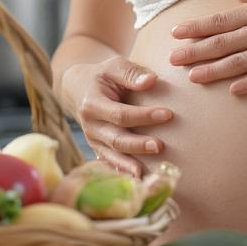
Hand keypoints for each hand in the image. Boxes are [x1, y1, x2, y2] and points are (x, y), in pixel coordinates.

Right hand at [62, 57, 172, 177]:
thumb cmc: (102, 76)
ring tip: (152, 169)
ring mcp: (92, 140)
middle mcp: (90, 126)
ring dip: (132, 163)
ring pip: (113, 155)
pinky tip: (139, 180)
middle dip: (138, 144)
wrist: (78, 89)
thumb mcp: (113, 66)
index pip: (121, 114)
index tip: (168, 114)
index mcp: (92, 104)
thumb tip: (151, 81)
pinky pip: (111, 163)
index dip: (144, 116)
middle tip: (160, 146)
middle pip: (116, 139)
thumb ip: (131, 72)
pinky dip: (124, 171)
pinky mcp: (97, 149)